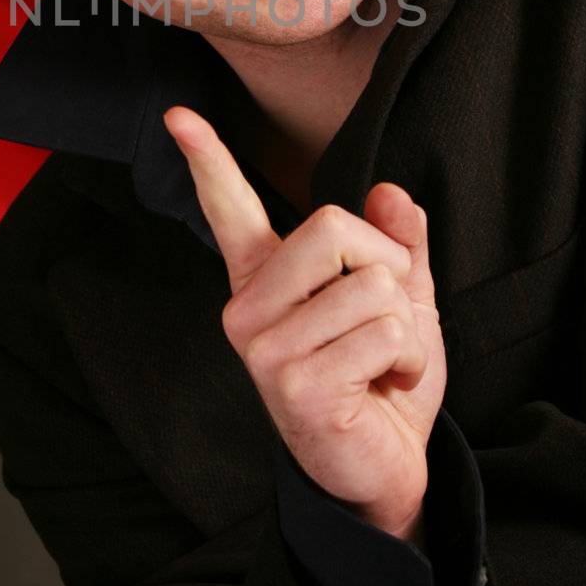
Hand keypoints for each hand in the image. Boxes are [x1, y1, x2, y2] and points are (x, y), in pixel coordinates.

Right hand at [164, 105, 446, 536]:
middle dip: (388, 268)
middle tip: (384, 321)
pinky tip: (382, 388)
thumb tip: (391, 192)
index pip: (230, 209)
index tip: (178, 115)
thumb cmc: (381, 383)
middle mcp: (249, 308)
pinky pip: (382, 331)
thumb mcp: (401, 303)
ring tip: (381, 365)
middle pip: (335, 227)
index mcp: (266, 280)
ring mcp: (263, 346)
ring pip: (372, 284)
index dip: (207, 158)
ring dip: (404, 328)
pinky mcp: (291, 382)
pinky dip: (407, 359)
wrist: (385, 471)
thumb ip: (398, 245)